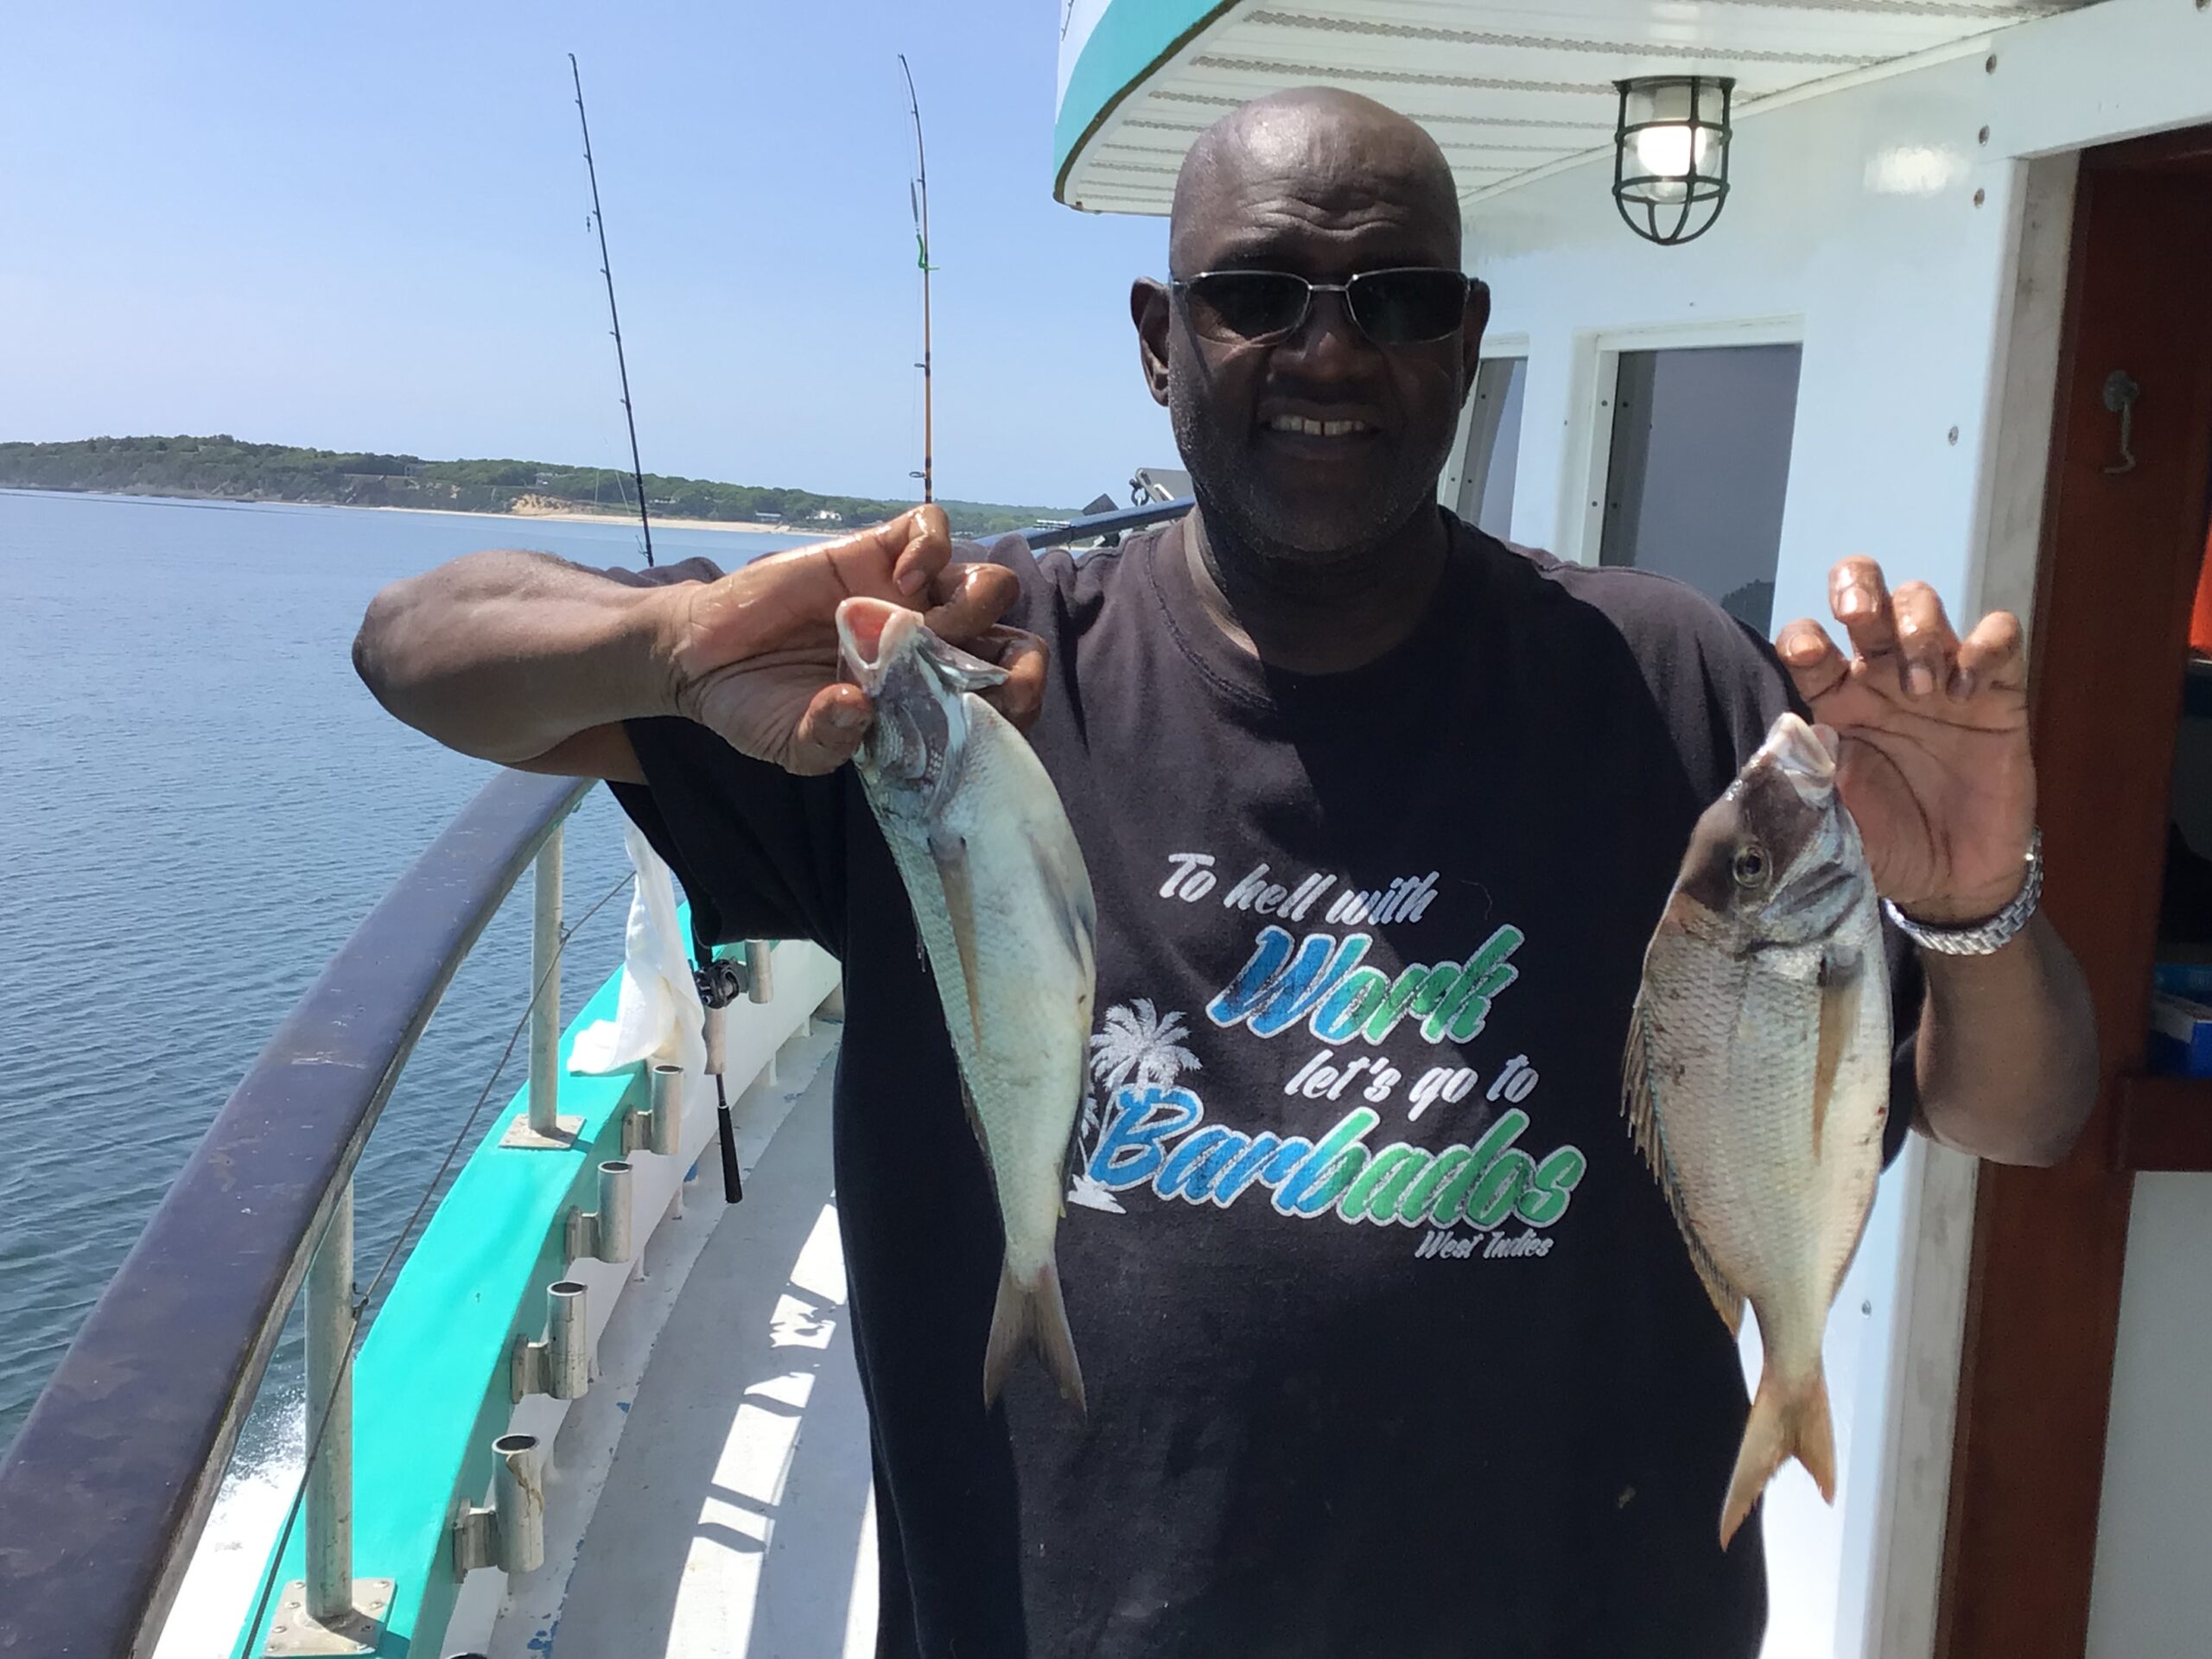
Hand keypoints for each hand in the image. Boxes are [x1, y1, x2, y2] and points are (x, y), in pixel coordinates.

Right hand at [659, 505, 1046, 774]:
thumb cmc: (760, 707)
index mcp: (927, 702)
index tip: (1002, 707)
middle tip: (973, 669)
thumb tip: (855, 708)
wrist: (705, 657)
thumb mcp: (792, 744)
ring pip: (987, 583)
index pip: (1003, 700)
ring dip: (975, 600)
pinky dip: (931, 545)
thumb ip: (826, 739)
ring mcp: (910, 598)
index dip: (1018, 701)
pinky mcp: (876, 552)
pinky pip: (931, 529)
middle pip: (1014, 641)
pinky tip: (901, 574)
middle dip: (1016, 656)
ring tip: (923, 620)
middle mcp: (933, 650)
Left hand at [1777, 559, 2035, 922]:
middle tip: (1858, 616)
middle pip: (1864, 592)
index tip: (1807, 656)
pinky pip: (2000, 635)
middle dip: (1857, 586)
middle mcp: (1880, 676)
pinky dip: (1984, 647)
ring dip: (1917, 630)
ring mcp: (1940, 675)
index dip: (1802, 636)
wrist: (1951, 877)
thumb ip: (1804, 782)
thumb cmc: (1883, 841)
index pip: (1807, 640)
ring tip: (1922, 690)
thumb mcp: (1831, 818)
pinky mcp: (1997, 691)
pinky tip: (1968, 690)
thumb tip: (1781, 745)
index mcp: (1833, 700)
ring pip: (1922, 602)